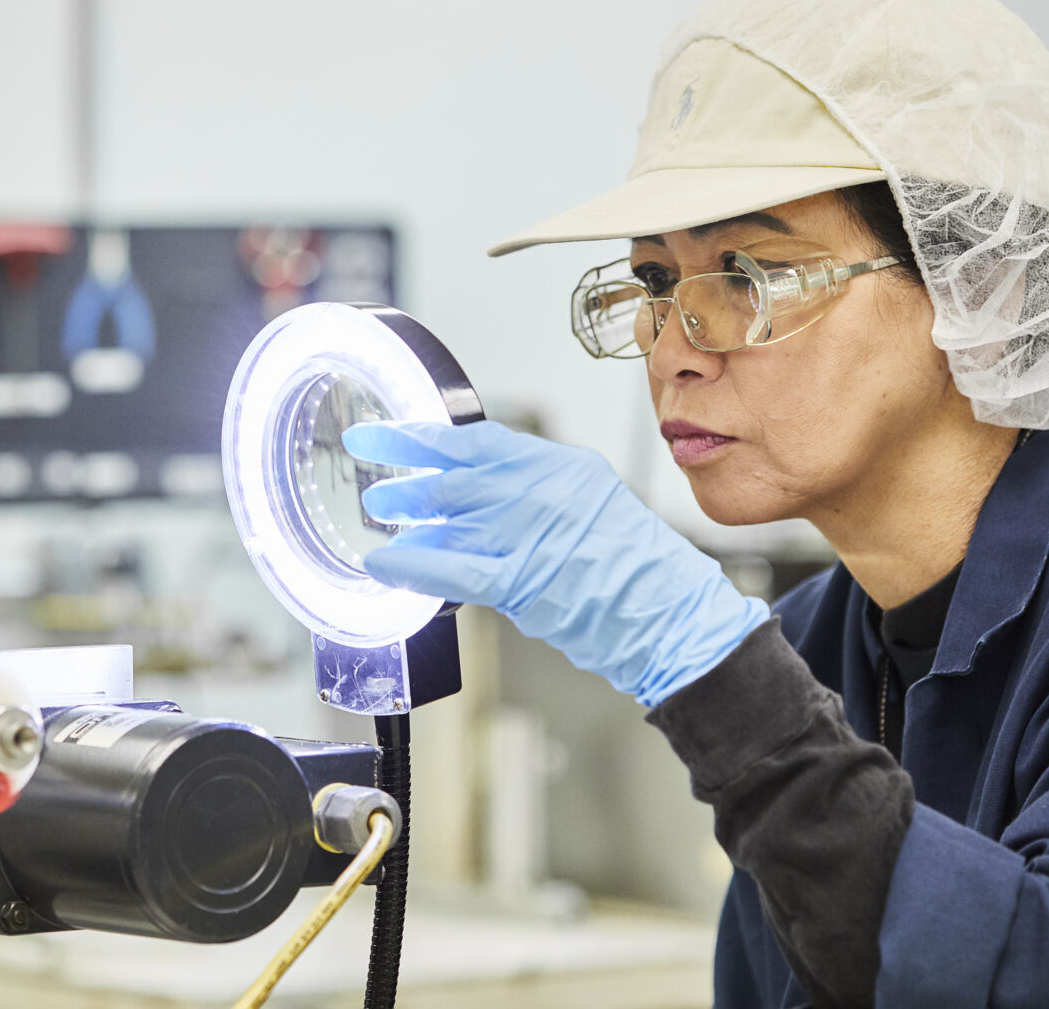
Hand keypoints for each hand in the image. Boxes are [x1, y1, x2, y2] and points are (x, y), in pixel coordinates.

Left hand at [341, 419, 768, 706]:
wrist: (674, 616)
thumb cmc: (637, 571)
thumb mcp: (592, 506)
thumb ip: (536, 497)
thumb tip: (479, 499)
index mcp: (563, 467)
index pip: (481, 441)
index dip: (428, 436)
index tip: (392, 433)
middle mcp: (544, 489)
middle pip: (458, 472)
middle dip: (408, 470)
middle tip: (374, 477)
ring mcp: (532, 532)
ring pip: (451, 513)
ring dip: (408, 513)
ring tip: (379, 512)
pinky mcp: (522, 579)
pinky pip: (452, 568)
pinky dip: (413, 565)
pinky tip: (384, 564)